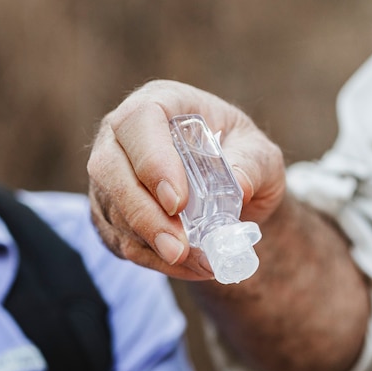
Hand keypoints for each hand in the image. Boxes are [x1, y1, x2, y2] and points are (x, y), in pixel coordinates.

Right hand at [87, 79, 285, 279]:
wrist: (231, 188)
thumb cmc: (243, 158)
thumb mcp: (261, 155)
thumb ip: (253, 165)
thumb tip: (240, 186)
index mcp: (160, 104)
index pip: (140, 123)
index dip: (153, 162)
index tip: (177, 202)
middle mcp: (122, 136)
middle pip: (110, 171)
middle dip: (144, 216)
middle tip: (179, 248)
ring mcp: (110, 177)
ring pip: (112, 213)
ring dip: (152, 246)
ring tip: (200, 264)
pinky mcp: (110, 215)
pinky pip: (121, 242)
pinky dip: (155, 261)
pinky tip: (190, 266)